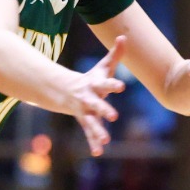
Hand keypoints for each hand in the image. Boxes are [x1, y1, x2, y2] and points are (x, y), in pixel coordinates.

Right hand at [68, 35, 127, 155]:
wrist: (66, 90)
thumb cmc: (91, 78)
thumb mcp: (102, 67)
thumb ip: (115, 54)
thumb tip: (124, 36)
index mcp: (95, 85)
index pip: (106, 83)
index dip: (113, 84)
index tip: (122, 87)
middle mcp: (89, 99)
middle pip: (97, 104)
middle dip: (104, 110)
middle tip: (114, 116)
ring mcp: (85, 111)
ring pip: (91, 122)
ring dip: (98, 131)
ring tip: (105, 140)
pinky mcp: (84, 121)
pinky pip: (88, 133)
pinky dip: (93, 142)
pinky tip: (98, 152)